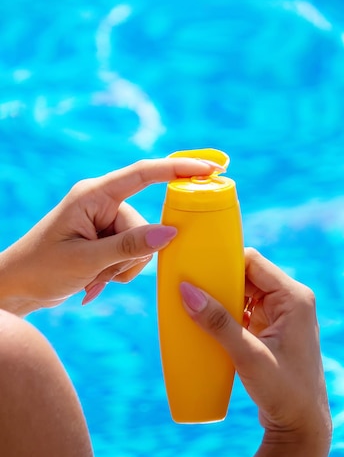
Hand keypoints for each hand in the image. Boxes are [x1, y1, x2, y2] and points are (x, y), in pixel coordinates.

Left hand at [0, 157, 221, 314]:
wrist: (17, 287)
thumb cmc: (42, 268)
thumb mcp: (87, 260)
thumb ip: (130, 246)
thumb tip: (171, 233)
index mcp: (93, 194)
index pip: (144, 174)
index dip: (179, 168)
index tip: (211, 168)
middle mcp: (102, 202)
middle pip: (144, 223)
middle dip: (131, 255)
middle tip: (103, 272)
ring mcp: (104, 220)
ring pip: (141, 242)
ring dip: (123, 267)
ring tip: (94, 279)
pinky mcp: (105, 236)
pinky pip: (132, 251)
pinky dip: (120, 270)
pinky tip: (95, 280)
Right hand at [180, 248, 330, 456]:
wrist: (302, 429)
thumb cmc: (284, 392)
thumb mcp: (248, 355)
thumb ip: (218, 323)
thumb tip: (186, 290)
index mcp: (294, 297)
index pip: (254, 262)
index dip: (225, 261)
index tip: (196, 267)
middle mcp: (292, 300)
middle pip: (248, 275)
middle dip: (220, 280)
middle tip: (190, 286)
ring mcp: (284, 315)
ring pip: (246, 291)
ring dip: (223, 297)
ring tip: (195, 302)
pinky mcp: (274, 329)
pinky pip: (247, 309)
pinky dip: (229, 312)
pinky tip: (209, 320)